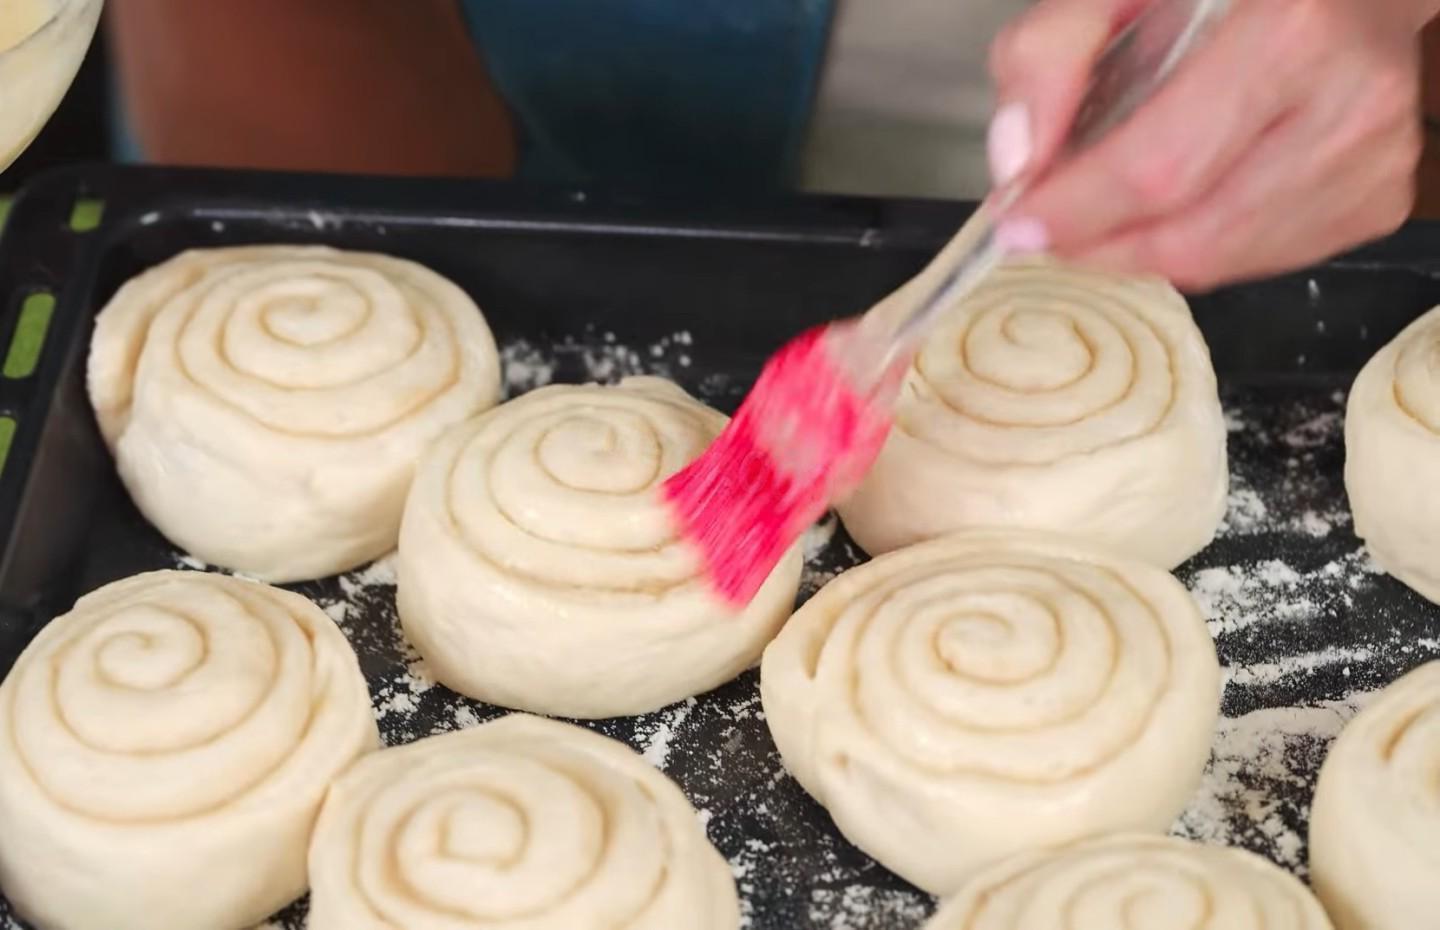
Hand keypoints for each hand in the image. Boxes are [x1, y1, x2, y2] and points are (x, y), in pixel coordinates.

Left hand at [986, 0, 1431, 289]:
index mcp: (1288, 31)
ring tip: (1104, 212)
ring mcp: (1372, 162)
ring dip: (1141, 252)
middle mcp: (1348, 104)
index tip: (1016, 225)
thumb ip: (1049, 55)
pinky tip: (1178, 204)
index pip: (1159, 168)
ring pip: (1221, 260)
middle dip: (1098, 244)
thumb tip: (1017, 162)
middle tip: (1047, 230)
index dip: (1076, 212)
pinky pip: (1257, 261)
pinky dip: (1196, 248)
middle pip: (1190, 233)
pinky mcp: (1377, 202)